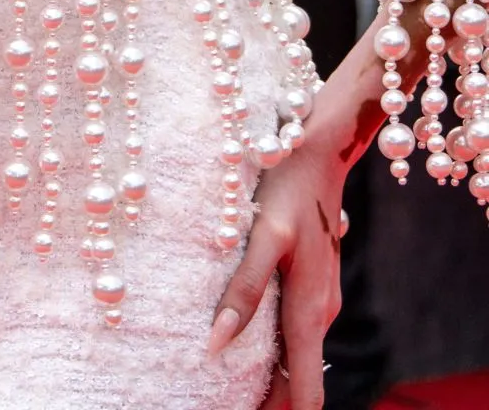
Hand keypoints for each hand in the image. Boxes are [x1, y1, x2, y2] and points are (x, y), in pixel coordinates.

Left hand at [209, 141, 345, 409]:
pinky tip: (244, 349)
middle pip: (300, 381)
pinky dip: (275, 353)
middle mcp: (319, 311)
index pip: (306, 394)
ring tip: (226, 392)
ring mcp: (318, 297)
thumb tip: (215, 345)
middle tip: (219, 408)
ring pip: (297, 357)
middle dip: (271, 403)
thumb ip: (243, 290)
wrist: (319, 150)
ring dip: (271, 380)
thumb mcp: (263, 236)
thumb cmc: (288, 187)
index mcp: (310, 310)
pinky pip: (294, 332)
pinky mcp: (309, 281)